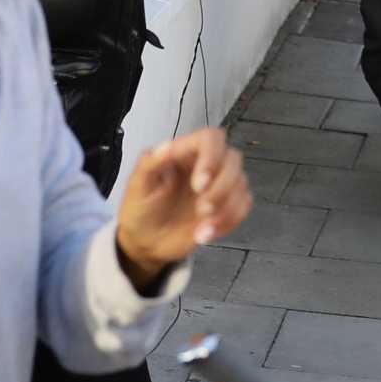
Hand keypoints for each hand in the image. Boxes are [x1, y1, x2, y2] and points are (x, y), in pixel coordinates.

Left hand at [115, 128, 251, 282]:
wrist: (145, 243)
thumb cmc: (139, 209)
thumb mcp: (136, 185)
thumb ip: (150, 162)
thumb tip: (168, 145)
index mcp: (184, 152)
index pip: (211, 138)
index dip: (212, 157)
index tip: (199, 185)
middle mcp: (205, 165)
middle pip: (233, 159)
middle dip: (221, 188)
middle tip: (202, 210)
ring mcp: (219, 185)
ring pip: (241, 183)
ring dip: (226, 209)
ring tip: (200, 229)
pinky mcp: (227, 206)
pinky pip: (244, 205)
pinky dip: (229, 221)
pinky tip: (206, 233)